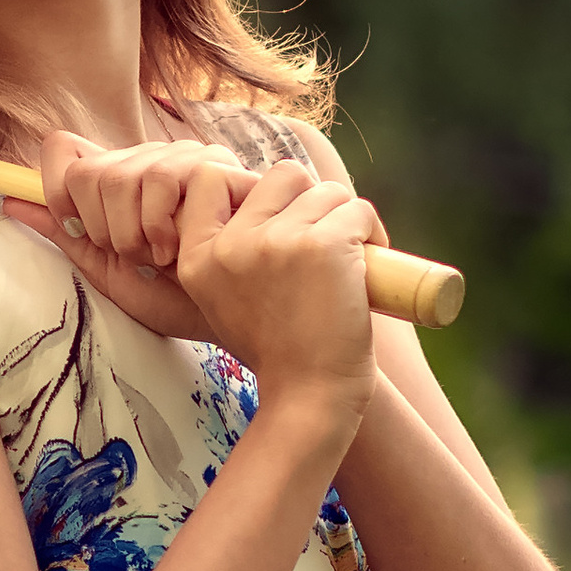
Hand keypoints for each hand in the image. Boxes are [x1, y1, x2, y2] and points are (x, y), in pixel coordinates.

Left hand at [26, 132, 256, 341]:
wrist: (232, 320)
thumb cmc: (176, 297)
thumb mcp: (110, 270)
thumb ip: (66, 234)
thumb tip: (10, 200)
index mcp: (119, 178)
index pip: (62, 149)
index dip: (56, 192)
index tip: (79, 230)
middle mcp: (148, 159)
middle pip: (85, 173)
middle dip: (102, 231)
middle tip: (136, 256)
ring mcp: (183, 158)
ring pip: (121, 177)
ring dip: (134, 236)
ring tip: (162, 257)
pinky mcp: (215, 167)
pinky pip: (161, 180)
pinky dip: (163, 228)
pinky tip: (183, 249)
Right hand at [172, 158, 375, 434]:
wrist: (310, 395)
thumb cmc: (278, 351)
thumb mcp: (224, 298)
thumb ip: (229, 250)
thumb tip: (261, 194)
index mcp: (197, 257)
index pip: (211, 178)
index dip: (249, 188)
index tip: (272, 220)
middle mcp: (230, 244)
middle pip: (280, 175)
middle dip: (309, 201)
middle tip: (321, 242)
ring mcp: (275, 242)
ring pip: (327, 191)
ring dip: (346, 218)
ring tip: (348, 260)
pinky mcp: (323, 245)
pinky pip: (359, 210)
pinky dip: (373, 232)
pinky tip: (369, 264)